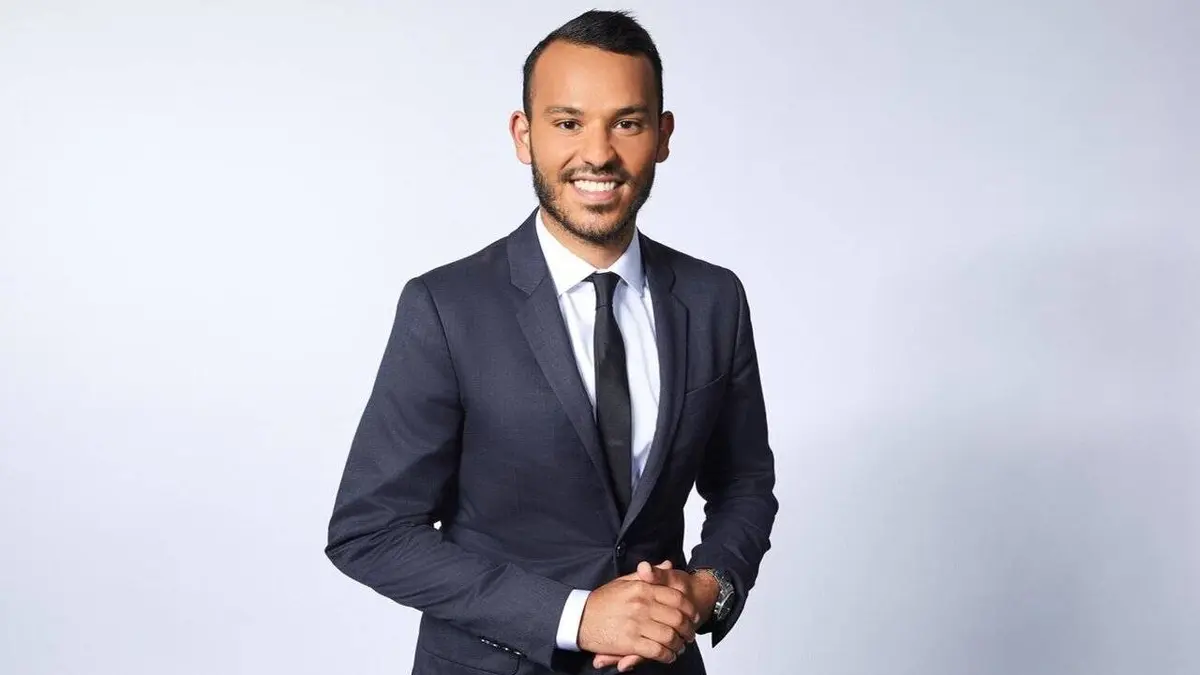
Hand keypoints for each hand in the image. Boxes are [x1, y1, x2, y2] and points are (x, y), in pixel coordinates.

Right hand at [577, 560, 700, 668]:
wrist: (578, 617)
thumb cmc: (602, 601)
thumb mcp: (624, 581)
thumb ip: (648, 575)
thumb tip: (667, 565)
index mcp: (642, 588)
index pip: (676, 598)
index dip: (689, 609)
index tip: (693, 616)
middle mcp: (641, 604)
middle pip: (677, 618)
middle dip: (687, 629)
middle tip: (689, 635)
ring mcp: (636, 624)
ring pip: (669, 636)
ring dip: (678, 644)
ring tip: (680, 647)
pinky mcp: (629, 642)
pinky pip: (656, 651)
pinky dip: (666, 655)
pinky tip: (668, 656)